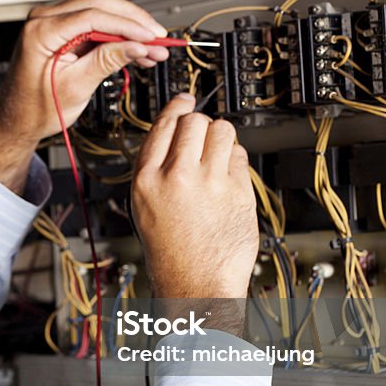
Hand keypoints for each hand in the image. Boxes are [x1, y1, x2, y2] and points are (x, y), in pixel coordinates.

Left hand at [0, 0, 169, 193]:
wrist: (17, 120)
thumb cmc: (35, 109)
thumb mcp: (76, 87)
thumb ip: (107, 61)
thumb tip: (138, 46)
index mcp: (40, 30)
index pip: (93, 16)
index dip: (128, 25)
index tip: (152, 36)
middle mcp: (44, 19)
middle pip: (100, 5)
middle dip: (134, 21)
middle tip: (159, 38)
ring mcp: (52, 22)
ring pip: (101, 12)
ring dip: (129, 28)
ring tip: (154, 48)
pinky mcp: (62, 31)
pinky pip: (95, 25)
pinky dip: (117, 36)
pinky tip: (138, 50)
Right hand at [131, 94, 257, 299]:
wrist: (196, 284)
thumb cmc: (171, 254)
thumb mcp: (145, 207)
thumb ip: (156, 169)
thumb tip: (174, 136)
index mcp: (147, 180)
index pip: (163, 125)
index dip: (177, 107)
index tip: (185, 100)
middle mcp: (177, 177)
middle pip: (194, 121)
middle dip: (200, 124)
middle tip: (203, 136)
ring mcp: (210, 183)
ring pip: (222, 130)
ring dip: (221, 137)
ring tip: (217, 154)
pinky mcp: (238, 192)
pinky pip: (241, 156)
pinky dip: (236, 160)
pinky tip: (228, 177)